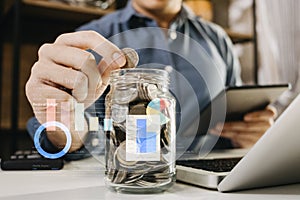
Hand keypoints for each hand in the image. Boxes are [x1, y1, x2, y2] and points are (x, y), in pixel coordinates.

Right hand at [25, 31, 125, 150]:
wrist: (59, 114)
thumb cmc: (77, 92)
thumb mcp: (96, 77)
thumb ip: (108, 66)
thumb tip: (124, 58)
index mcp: (65, 44)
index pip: (89, 37)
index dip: (108, 48)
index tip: (122, 61)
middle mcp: (49, 51)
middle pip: (86, 59)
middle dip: (95, 80)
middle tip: (91, 90)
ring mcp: (39, 68)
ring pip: (77, 79)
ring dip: (83, 94)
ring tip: (76, 97)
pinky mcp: (33, 88)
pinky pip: (65, 98)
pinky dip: (72, 106)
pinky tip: (66, 106)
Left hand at [210, 106, 276, 147]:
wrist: (261, 128)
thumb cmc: (254, 115)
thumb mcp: (254, 108)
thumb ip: (247, 106)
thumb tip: (233, 107)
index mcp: (268, 114)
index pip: (267, 113)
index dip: (256, 116)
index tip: (245, 117)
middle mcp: (267, 126)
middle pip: (248, 127)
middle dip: (231, 126)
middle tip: (218, 125)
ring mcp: (262, 136)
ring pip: (242, 135)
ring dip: (226, 133)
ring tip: (215, 130)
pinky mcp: (255, 144)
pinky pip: (241, 143)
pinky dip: (230, 138)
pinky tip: (221, 135)